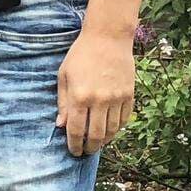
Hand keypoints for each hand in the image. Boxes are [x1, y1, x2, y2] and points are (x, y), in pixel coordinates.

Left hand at [57, 27, 135, 156]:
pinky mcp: (130, 95)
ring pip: (113, 130)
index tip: (73, 152)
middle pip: (96, 134)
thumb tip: (60, 126)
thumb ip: (63, 103)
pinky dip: (117, 129)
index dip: (74, 144)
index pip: (76, 130)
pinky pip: (124, 119)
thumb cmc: (80, 56)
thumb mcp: (64, 76)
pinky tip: (110, 131)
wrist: (108, 39)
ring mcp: (117, 98)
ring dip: (105, 141)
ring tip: (97, 143)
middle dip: (90, 147)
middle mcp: (99, 100)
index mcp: (80, 96)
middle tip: (85, 151)